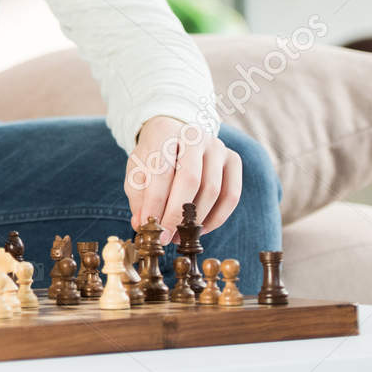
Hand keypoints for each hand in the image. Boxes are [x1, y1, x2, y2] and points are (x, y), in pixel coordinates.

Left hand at [125, 115, 242, 244]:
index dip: (155, 203)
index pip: (161, 172)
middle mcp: (195, 136)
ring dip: (196, 220)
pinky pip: (231, 196)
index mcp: (165, 133)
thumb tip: (140, 223)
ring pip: (213, 190)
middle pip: (190, 180)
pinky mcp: (233, 160)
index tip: (148, 227)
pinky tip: (201, 229)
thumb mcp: (138, 171)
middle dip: (176, 214)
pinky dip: (217, 218)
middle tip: (166, 237)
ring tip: (180, 236)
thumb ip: (138, 196)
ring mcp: (217, 147)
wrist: (174, 136)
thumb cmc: (153, 158)